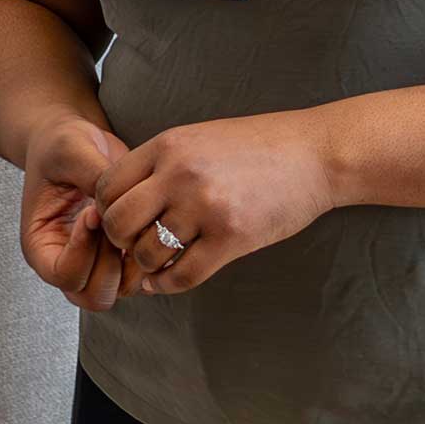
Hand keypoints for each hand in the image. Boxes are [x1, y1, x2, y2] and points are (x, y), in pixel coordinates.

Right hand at [19, 118, 132, 311]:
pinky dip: (148, 255)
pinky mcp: (120, 253)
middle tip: (115, 222)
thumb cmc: (62, 145)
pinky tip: (145, 219)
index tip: (92, 211)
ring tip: (131, 220)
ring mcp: (95, 262)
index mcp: (40, 246)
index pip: (63, 275)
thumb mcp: (71, 151)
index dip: (83, 249)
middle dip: (111, 262)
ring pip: (120, 290)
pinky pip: (139, 274)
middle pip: (94, 295)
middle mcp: (66, 262)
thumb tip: (116, 207)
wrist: (76, 141)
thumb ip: (92, 177)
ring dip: (132, 261)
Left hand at [95, 112, 338, 295]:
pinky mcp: (232, 237)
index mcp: (169, 145)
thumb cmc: (260, 147)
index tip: (124, 219)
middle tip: (136, 243)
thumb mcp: (201, 138)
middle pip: (118, 222)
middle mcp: (181, 174)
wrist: (317, 154)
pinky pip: (182, 275)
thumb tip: (121, 202)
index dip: (106, 209)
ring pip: (147, 253)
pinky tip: (168, 279)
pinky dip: (168, 285)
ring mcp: (206, 207)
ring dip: (148, 264)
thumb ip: (162, 164)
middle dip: (121, 240)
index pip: (108, 186)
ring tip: (159, 260)